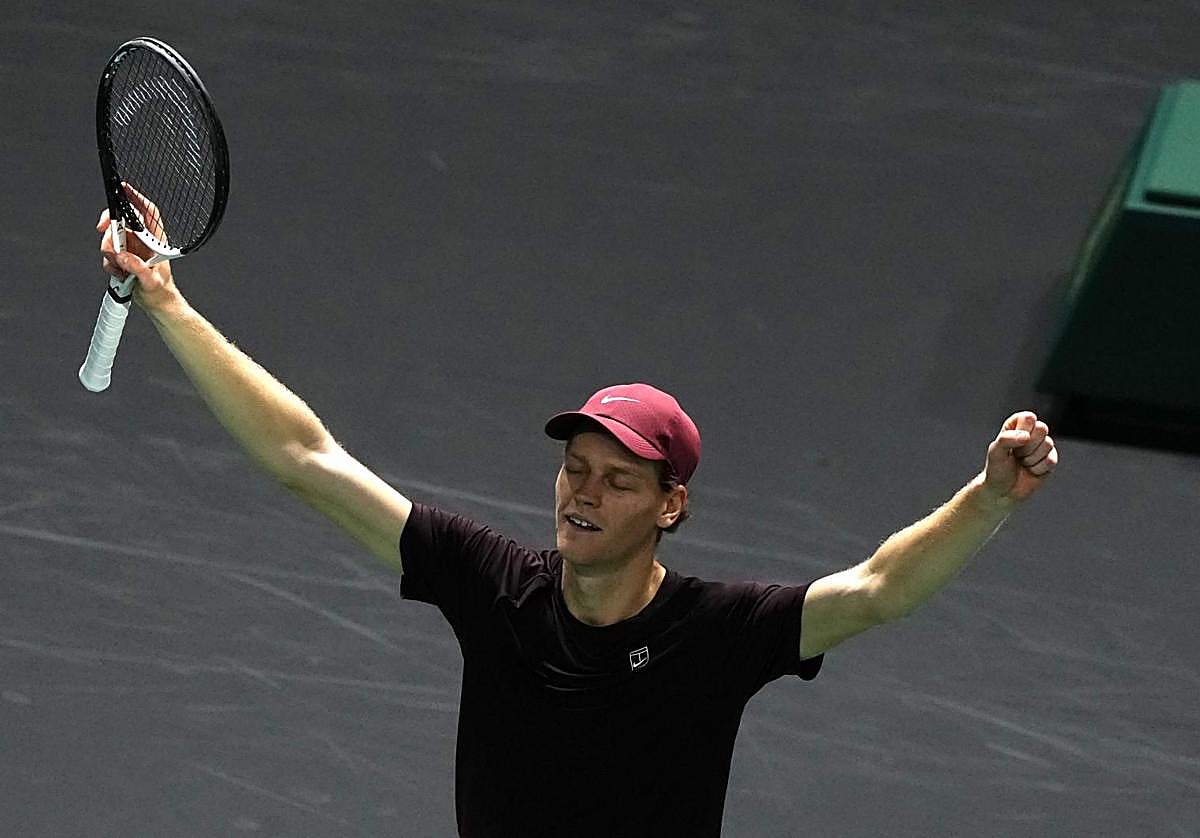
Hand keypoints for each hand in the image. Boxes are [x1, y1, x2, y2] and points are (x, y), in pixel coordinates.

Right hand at [97, 184, 178, 310]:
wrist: (156, 304)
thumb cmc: (160, 291)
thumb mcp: (151, 281)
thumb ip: (138, 268)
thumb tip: (124, 257)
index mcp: (155, 240)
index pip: (147, 212)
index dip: (136, 198)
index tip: (124, 188)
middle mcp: (142, 241)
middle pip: (121, 221)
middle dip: (110, 227)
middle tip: (103, 231)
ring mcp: (131, 248)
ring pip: (110, 239)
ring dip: (111, 255)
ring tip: (123, 269)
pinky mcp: (122, 258)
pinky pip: (107, 255)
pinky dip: (110, 266)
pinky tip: (121, 274)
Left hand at [980, 411, 1058, 504]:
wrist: (1003, 492)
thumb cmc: (996, 469)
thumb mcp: (995, 452)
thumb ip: (1006, 439)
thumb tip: (1026, 436)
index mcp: (1016, 426)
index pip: (1028, 417)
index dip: (1022, 430)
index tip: (1012, 443)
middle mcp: (1031, 433)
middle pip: (1042, 428)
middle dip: (1027, 446)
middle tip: (1016, 454)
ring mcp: (1042, 447)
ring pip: (1048, 444)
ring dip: (1031, 458)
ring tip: (1022, 463)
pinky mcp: (1050, 460)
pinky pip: (1051, 460)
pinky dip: (1038, 468)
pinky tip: (1030, 471)